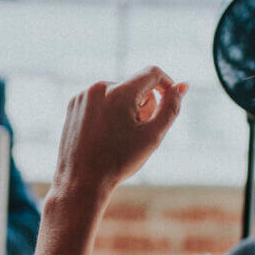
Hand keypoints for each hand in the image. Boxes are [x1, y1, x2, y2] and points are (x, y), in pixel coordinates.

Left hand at [50, 66, 187, 207]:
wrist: (81, 182)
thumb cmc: (118, 161)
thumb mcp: (152, 136)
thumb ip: (170, 108)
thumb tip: (181, 86)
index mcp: (119, 92)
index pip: (152, 73)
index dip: (167, 84)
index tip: (169, 100)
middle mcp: (98, 88)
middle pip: (134, 85)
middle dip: (143, 104)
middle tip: (139, 131)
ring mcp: (83, 96)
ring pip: (116, 93)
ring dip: (125, 108)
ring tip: (119, 136)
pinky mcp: (73, 105)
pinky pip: (99, 100)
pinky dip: (108, 112)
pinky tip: (104, 136)